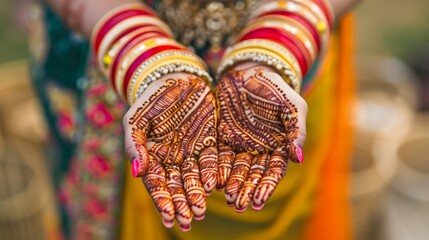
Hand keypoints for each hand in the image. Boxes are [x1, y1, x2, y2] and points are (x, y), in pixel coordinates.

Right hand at [123, 74, 217, 230]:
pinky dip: (212, 173)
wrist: (176, 78)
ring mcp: (192, 152)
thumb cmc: (151, 99)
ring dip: (197, 195)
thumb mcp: (136, 119)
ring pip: (195, 178)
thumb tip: (137, 172)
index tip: (168, 216)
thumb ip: (134, 145)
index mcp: (153, 157)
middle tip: (188, 220)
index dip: (163, 201)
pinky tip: (214, 186)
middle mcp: (173, 159)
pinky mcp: (209, 142)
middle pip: (177, 187)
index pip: (157, 184)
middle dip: (182, 204)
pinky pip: (212, 161)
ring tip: (200, 211)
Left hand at [215, 62, 306, 211]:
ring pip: (235, 169)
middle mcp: (258, 150)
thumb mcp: (291, 106)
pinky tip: (212, 180)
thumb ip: (296, 130)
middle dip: (246, 190)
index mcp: (277, 146)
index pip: (272, 171)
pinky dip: (216, 168)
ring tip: (227, 198)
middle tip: (239, 205)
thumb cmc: (275, 87)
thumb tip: (299, 158)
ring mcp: (239, 144)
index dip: (266, 186)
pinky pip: (218, 155)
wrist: (249, 70)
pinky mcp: (221, 137)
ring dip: (231, 184)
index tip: (258, 201)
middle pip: (252, 174)